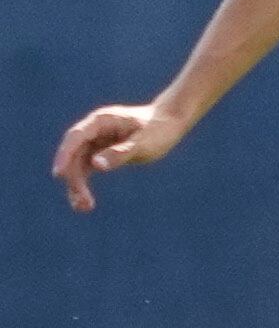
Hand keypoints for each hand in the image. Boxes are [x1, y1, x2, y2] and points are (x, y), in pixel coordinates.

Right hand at [52, 104, 188, 212]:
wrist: (169, 123)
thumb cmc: (158, 130)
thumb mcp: (143, 143)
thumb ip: (121, 153)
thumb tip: (96, 165)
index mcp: (102, 120)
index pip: (76, 137)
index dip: (65, 155)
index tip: (60, 174)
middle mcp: (94, 130)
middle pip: (74, 154)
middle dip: (74, 177)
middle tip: (82, 201)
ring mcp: (95, 141)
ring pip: (77, 164)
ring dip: (77, 185)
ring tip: (84, 207)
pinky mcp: (99, 152)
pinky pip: (85, 169)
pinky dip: (83, 184)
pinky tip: (85, 203)